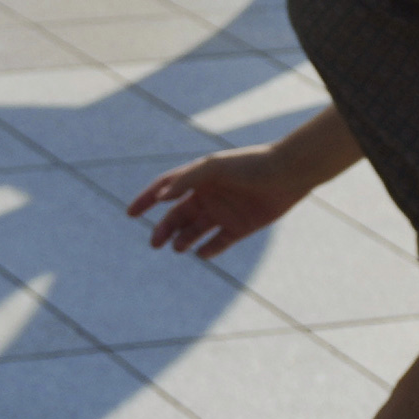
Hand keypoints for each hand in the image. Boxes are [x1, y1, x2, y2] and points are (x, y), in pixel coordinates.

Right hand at [128, 145, 311, 258]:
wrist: (288, 174)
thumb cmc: (249, 164)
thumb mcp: (214, 166)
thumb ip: (186, 179)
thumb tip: (161, 197)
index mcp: (198, 178)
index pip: (164, 189)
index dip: (146, 200)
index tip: (130, 213)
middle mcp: (208, 196)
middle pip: (177, 216)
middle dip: (164, 229)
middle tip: (155, 242)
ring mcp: (223, 212)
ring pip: (195, 231)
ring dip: (183, 240)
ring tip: (177, 247)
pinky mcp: (240, 228)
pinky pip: (218, 243)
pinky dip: (208, 250)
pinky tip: (200, 253)